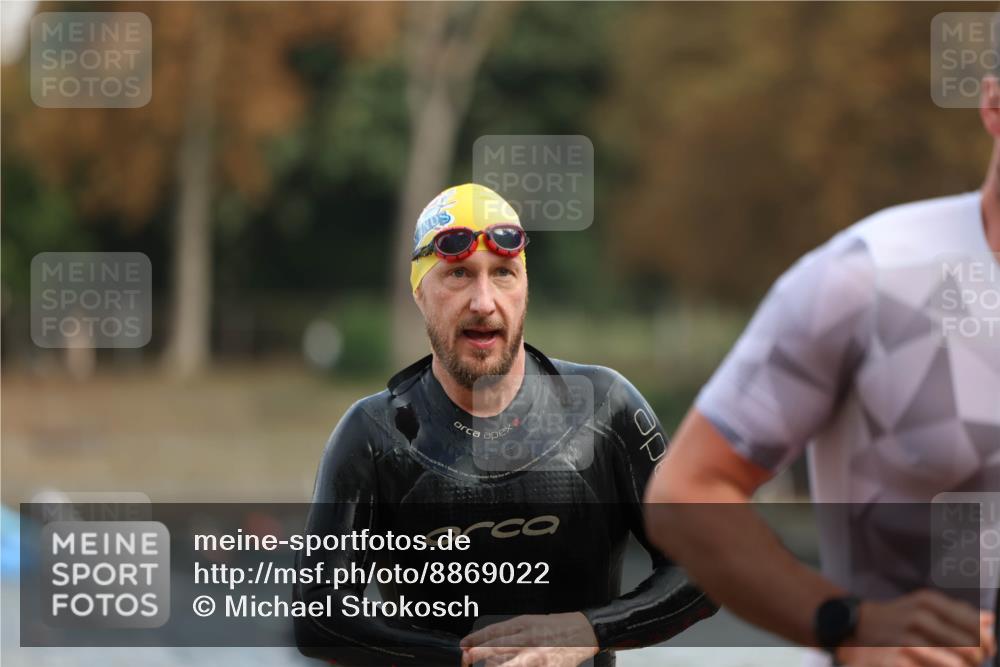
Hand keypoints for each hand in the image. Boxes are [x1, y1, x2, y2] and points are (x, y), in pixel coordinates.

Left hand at [459, 612, 598, 666]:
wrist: (583, 631)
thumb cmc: (556, 627)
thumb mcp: (532, 623)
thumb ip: (512, 633)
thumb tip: (491, 644)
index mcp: (524, 624)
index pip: (494, 631)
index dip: (476, 639)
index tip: (464, 645)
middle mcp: (528, 639)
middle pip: (498, 647)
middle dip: (478, 653)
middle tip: (466, 658)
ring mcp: (537, 655)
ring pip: (509, 664)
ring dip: (495, 666)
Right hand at [834, 594, 993, 666]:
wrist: (857, 624)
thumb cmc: (899, 618)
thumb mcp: (925, 607)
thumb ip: (957, 613)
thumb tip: (990, 620)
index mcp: (929, 600)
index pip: (972, 622)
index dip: (986, 640)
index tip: (989, 650)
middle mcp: (920, 614)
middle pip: (966, 643)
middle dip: (976, 657)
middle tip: (976, 661)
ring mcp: (908, 633)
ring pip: (952, 658)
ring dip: (961, 665)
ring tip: (961, 666)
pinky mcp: (899, 651)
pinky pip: (929, 664)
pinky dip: (943, 665)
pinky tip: (946, 665)